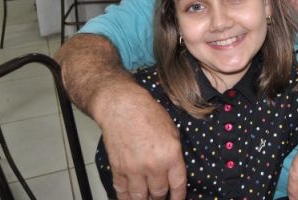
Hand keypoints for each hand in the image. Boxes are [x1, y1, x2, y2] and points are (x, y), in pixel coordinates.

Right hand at [97, 85, 186, 199]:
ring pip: (140, 197)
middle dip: (161, 198)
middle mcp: (153, 165)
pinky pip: (122, 192)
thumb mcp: (172, 131)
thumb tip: (174, 171)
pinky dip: (126, 198)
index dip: (179, 197)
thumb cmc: (148, 114)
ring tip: (148, 198)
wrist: (122, 107)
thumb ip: (174, 154)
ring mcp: (134, 170)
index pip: (178, 185)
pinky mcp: (118, 170)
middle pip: (159, 193)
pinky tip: (131, 198)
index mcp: (171, 155)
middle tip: (161, 197)